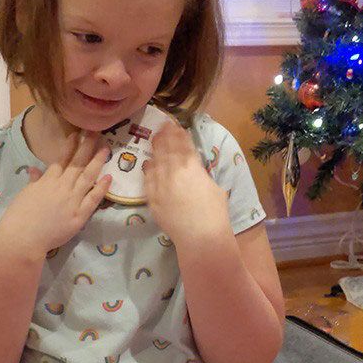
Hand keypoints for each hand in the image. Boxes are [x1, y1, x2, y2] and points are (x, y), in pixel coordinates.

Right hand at [0, 130, 111, 257]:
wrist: (23, 237)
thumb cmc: (19, 217)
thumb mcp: (25, 194)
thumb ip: (34, 181)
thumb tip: (34, 169)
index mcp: (47, 181)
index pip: (61, 159)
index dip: (70, 146)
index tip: (76, 134)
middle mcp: (62, 186)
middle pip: (77, 163)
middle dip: (87, 146)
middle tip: (96, 132)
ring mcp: (72, 200)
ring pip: (87, 177)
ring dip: (97, 161)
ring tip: (106, 149)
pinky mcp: (79, 215)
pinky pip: (93, 199)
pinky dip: (101, 188)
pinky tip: (109, 177)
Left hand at [142, 122, 230, 246]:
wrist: (200, 237)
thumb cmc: (215, 214)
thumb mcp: (214, 188)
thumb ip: (202, 175)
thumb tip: (195, 169)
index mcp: (192, 168)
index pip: (183, 146)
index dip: (179, 134)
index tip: (176, 125)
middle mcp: (173, 173)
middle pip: (167, 150)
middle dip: (165, 136)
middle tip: (162, 126)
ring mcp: (160, 186)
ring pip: (155, 162)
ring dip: (155, 149)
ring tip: (154, 139)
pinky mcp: (152, 199)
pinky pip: (148, 180)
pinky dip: (148, 169)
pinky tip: (147, 163)